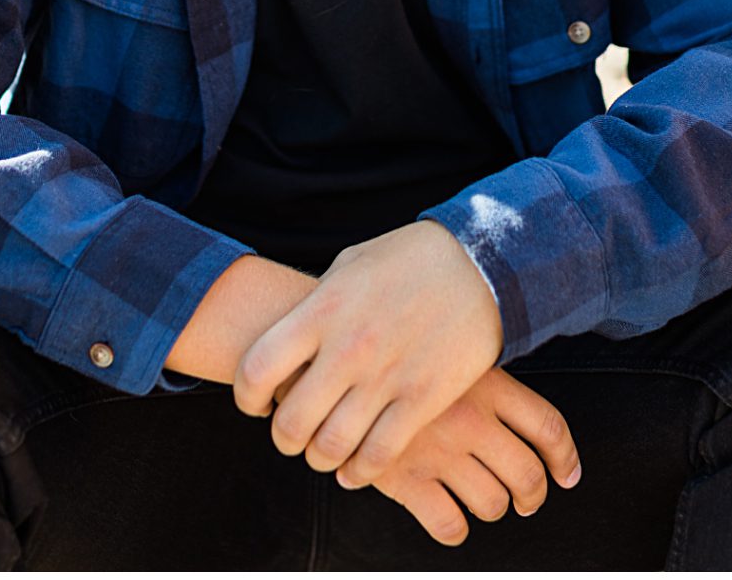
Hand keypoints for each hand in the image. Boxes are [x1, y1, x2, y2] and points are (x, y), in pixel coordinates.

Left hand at [235, 221, 503, 488]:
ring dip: (320, 458)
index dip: (246, 398)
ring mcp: (387, 376)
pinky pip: (378, 455)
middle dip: (285, 439)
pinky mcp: (424, 398)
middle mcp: (349, 347)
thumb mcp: (353, 263)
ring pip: (330, 447)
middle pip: (290, 422)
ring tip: (325, 451)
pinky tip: (357, 468)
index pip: (256, 369)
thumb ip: (318, 304)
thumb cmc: (415, 258)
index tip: (258, 404)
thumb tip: (292, 342)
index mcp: (324, 309)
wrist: (485, 262)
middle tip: (294, 435)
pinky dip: (359, 472)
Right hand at [365, 368, 581, 544]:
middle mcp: (471, 420)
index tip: (568, 474)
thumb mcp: (449, 352)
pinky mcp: (406, 480)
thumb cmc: (394, 356)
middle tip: (528, 499)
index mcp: (488, 384)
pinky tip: (451, 519)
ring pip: (492, 502)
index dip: (565, 457)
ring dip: (495, 509)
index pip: (548, 426)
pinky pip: (449, 523)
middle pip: (526, 473)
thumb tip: (515, 413)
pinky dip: (456, 530)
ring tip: (487, 503)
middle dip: (533, 494)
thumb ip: (482, 379)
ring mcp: (440, 452)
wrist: (335, 366)